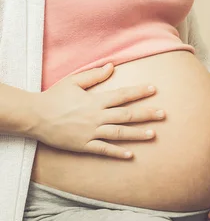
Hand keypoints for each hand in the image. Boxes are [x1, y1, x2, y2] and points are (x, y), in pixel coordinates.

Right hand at [29, 63, 165, 158]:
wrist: (34, 116)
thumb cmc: (54, 97)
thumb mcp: (73, 81)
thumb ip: (94, 75)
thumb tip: (112, 66)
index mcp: (95, 100)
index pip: (122, 95)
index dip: (139, 92)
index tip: (154, 89)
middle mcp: (96, 116)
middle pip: (126, 115)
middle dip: (146, 114)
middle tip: (163, 114)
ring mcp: (90, 132)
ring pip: (119, 133)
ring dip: (137, 134)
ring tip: (154, 134)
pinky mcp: (83, 145)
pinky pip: (103, 149)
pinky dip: (117, 152)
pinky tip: (130, 154)